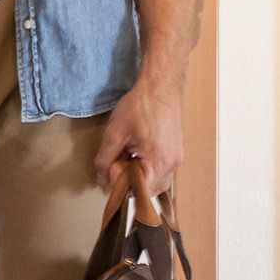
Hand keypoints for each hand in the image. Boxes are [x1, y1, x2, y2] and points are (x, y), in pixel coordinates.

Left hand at [95, 76, 185, 193]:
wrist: (160, 87)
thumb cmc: (140, 106)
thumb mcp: (114, 134)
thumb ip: (105, 160)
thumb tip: (102, 180)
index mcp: (159, 162)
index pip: (140, 193)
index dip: (122, 184)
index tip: (113, 167)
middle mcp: (173, 165)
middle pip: (148, 190)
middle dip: (130, 180)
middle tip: (119, 158)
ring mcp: (177, 159)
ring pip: (155, 181)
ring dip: (139, 174)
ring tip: (128, 153)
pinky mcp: (176, 152)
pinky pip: (161, 170)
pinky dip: (147, 166)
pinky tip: (137, 150)